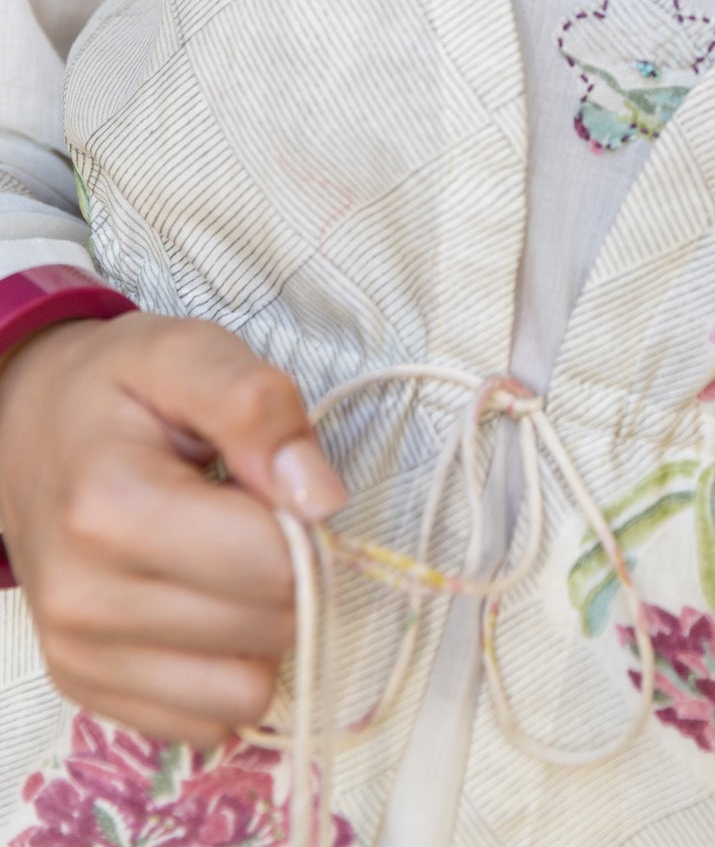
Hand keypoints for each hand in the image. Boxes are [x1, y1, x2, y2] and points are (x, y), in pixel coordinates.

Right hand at [0, 311, 347, 747]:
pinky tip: (200, 602)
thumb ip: (259, 408)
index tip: (275, 482)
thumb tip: (322, 500)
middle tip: (250, 515)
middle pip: (266, 630)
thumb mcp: (190, 353)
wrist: (26, 426)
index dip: (302, 521)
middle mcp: (85, 599)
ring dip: (260, 631)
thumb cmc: (117, 387)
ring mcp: (80, 654)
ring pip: (243, 693)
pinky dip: (222, 669)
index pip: (270, 564)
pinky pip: (204, 722)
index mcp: (110, 507)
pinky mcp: (86, 687)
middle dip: (287, 573)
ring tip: (226, 561)